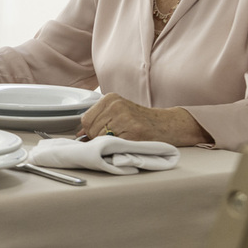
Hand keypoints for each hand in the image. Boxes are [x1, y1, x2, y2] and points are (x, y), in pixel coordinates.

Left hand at [78, 92, 210, 145]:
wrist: (169, 124)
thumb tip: (79, 137)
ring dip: (109, 144)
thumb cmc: (141, 121)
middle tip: (116, 139)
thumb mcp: (118, 113)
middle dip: (99, 139)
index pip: (85, 120)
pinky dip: (118, 149)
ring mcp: (125, 117)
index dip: (90, 132)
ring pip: (101, 138)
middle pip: (91, 130)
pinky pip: (115, 145)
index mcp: (110, 98)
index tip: (101, 136)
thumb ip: (99, 121)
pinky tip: (129, 143)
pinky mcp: (134, 132)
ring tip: (124, 140)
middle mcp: (116, 104)